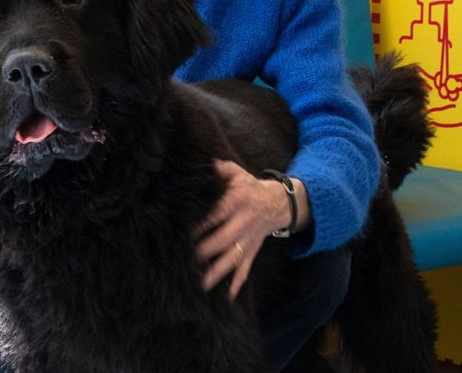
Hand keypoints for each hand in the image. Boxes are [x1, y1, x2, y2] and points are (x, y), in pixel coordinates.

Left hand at [194, 159, 291, 299]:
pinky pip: (245, 269)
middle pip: (222, 240)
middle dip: (204, 252)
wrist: (279, 202)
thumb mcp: (237, 173)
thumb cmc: (250, 187)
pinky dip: (236, 284)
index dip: (200, 225)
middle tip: (185, 262)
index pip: (216, 214)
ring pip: (232, 258)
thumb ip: (220, 169)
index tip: (182, 234)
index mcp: (237, 201)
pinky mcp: (253, 250)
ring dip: (217, 273)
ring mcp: (249, 239)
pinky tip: (227, 297)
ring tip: (200, 285)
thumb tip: (204, 164)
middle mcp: (243, 222)